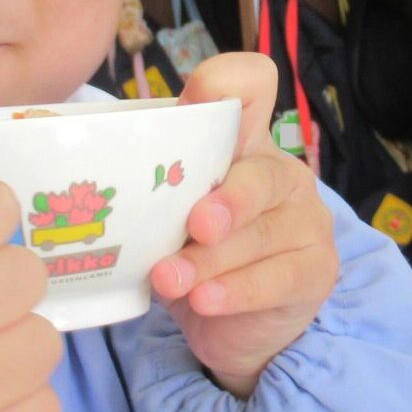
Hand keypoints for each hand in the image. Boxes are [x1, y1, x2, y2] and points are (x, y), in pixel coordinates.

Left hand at [149, 52, 338, 398]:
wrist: (232, 327)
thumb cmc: (193, 258)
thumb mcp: (165, 221)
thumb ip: (148, 197)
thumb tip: (93, 193)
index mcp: (243, 146)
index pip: (252, 86)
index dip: (225, 84)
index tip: (189, 103)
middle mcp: (280, 174)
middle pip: (260, 172)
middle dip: (227, 200)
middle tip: (194, 225)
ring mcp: (306, 220)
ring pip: (263, 233)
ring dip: (211, 260)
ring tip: (170, 280)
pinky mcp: (318, 269)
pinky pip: (279, 278)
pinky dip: (236, 291)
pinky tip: (205, 301)